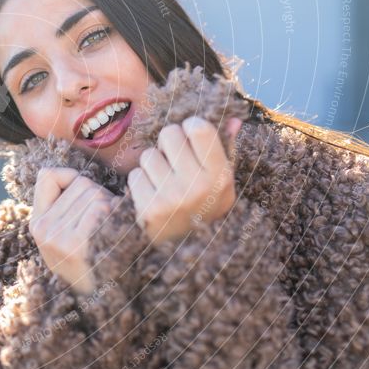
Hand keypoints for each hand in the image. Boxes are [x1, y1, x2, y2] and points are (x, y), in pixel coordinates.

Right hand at [29, 167, 117, 293]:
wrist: (102, 302)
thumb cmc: (91, 261)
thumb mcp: (63, 235)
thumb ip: (62, 205)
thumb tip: (72, 174)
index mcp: (36, 223)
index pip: (47, 175)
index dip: (69, 177)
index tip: (81, 194)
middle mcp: (43, 228)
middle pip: (79, 183)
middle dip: (98, 195)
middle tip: (103, 222)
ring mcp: (58, 236)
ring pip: (94, 193)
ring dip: (110, 206)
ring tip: (109, 229)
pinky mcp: (77, 243)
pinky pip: (102, 208)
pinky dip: (116, 216)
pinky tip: (115, 234)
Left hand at [128, 116, 242, 243]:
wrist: (186, 250)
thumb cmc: (203, 206)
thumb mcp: (221, 182)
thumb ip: (225, 149)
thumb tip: (233, 119)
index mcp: (220, 176)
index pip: (198, 128)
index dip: (189, 127)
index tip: (189, 137)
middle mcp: (198, 187)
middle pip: (169, 134)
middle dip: (168, 143)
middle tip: (174, 160)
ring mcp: (172, 198)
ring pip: (149, 154)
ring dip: (153, 164)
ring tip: (164, 181)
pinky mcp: (149, 209)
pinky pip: (135, 174)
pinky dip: (140, 181)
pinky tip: (152, 194)